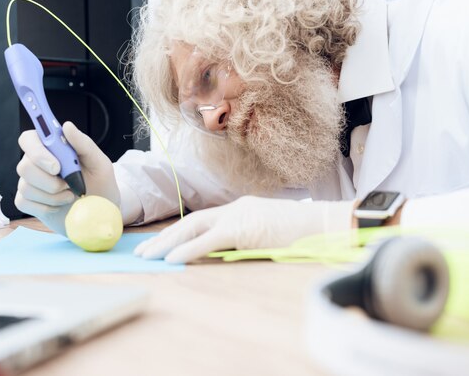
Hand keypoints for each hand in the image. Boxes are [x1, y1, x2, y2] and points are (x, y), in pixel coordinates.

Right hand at [15, 121, 119, 234]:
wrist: (99, 212)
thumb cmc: (99, 184)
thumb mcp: (99, 163)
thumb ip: (84, 144)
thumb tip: (67, 126)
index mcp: (51, 148)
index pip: (29, 139)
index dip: (37, 151)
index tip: (57, 166)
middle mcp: (36, 163)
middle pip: (24, 166)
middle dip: (48, 180)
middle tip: (69, 185)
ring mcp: (30, 183)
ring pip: (26, 187)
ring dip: (53, 196)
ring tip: (70, 195)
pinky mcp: (28, 201)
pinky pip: (24, 202)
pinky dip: (46, 207)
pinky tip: (60, 205)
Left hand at [134, 196, 353, 262]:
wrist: (325, 223)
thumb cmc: (303, 232)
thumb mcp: (268, 233)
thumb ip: (246, 239)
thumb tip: (228, 253)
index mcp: (239, 208)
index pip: (201, 219)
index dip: (177, 231)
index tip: (159, 243)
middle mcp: (234, 208)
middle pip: (190, 221)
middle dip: (164, 236)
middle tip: (142, 251)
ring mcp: (238, 216)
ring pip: (193, 227)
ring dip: (167, 243)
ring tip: (147, 256)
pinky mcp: (244, 228)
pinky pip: (209, 240)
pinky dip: (188, 249)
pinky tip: (171, 259)